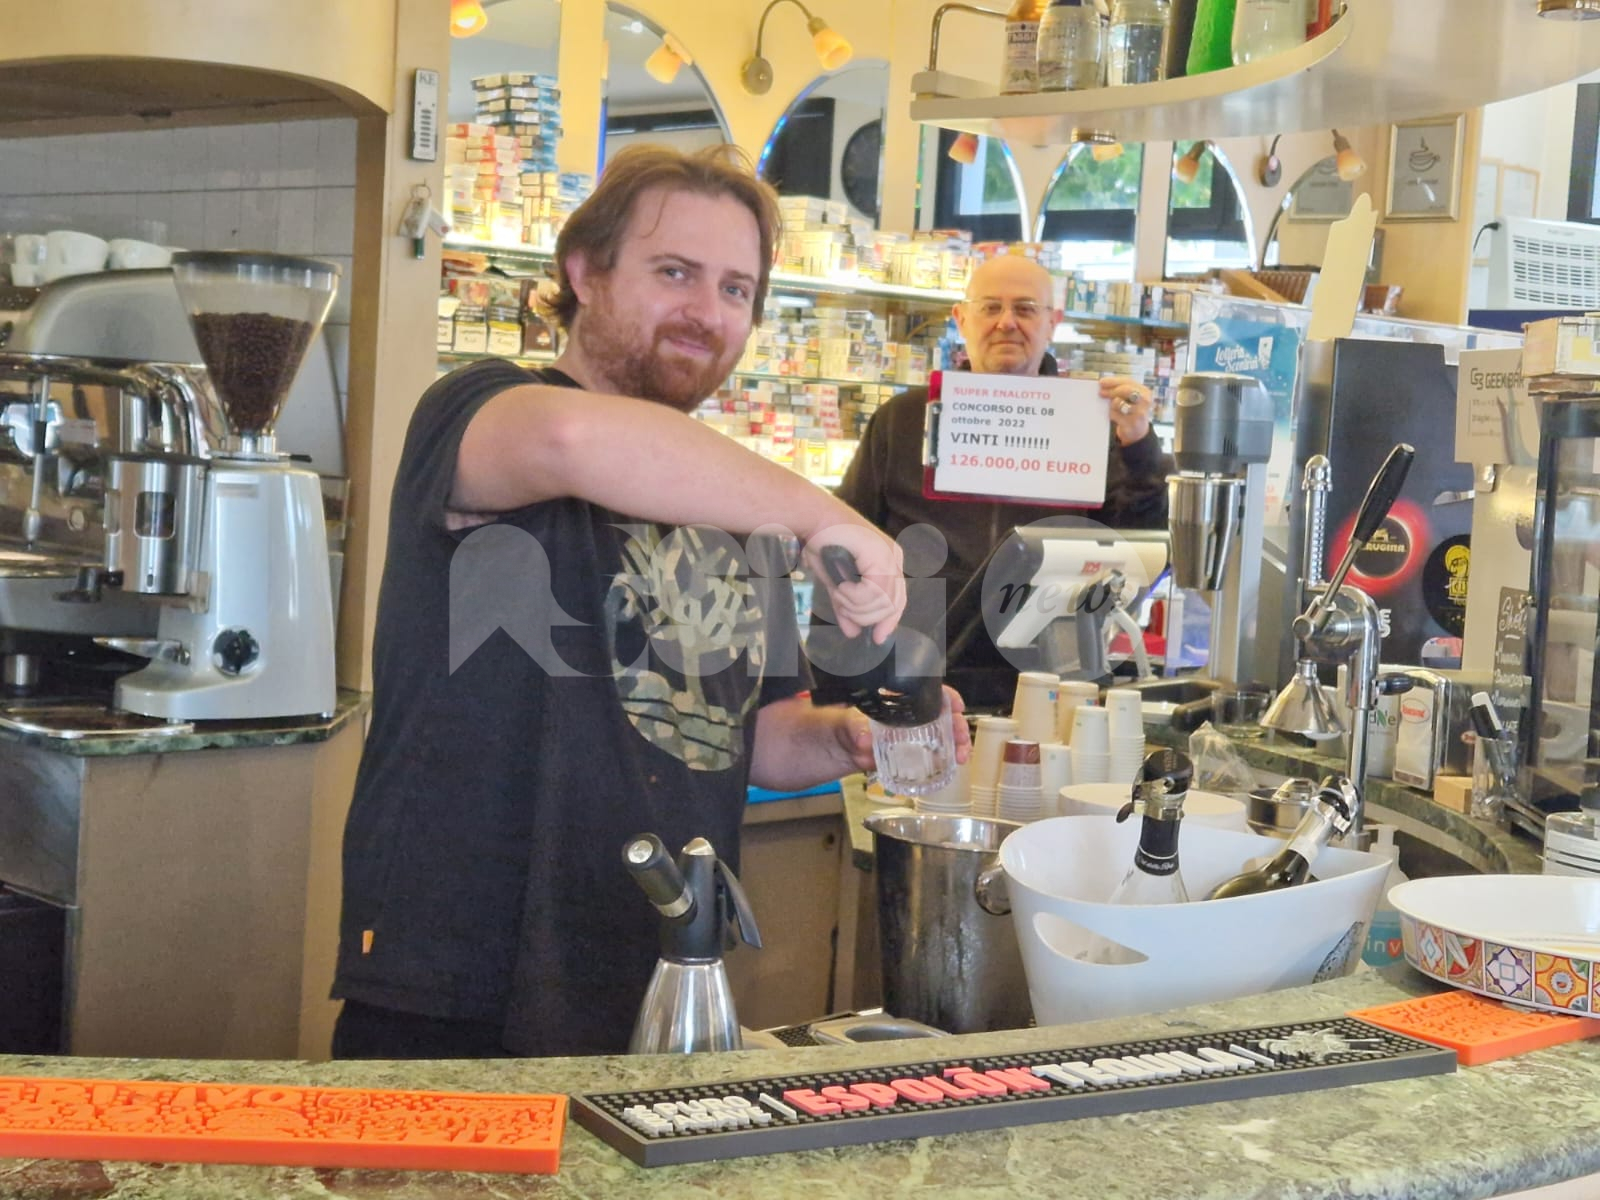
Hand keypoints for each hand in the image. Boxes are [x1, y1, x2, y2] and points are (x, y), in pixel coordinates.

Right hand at [804, 522, 906, 644]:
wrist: (812, 520)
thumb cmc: (823, 544)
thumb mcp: (837, 583)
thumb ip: (847, 607)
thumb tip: (853, 633)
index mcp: (889, 563)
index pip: (897, 602)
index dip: (887, 622)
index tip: (875, 638)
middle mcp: (894, 558)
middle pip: (892, 606)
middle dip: (865, 616)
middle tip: (842, 606)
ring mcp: (889, 556)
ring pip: (881, 603)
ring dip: (854, 605)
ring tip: (838, 592)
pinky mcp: (879, 556)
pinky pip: (872, 594)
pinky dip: (853, 596)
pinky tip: (841, 586)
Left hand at [833, 685, 971, 775]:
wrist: (840, 750)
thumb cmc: (845, 725)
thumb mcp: (847, 721)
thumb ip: (854, 728)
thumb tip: (864, 739)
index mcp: (898, 699)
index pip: (928, 692)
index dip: (947, 696)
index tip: (957, 705)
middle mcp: (910, 716)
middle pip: (942, 715)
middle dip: (957, 724)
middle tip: (961, 737)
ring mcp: (912, 736)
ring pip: (942, 736)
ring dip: (957, 744)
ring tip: (961, 756)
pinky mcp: (911, 755)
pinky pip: (933, 756)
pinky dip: (946, 760)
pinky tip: (953, 766)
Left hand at [1100, 375, 1153, 446]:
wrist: (1137, 430)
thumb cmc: (1131, 409)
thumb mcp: (1130, 397)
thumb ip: (1120, 388)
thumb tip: (1103, 383)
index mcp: (1145, 391)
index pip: (1128, 381)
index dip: (1113, 381)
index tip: (1102, 382)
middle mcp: (1144, 401)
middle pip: (1126, 390)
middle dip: (1112, 390)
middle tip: (1101, 392)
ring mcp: (1138, 413)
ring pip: (1118, 403)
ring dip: (1111, 404)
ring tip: (1112, 407)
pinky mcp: (1130, 424)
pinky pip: (1115, 415)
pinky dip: (1111, 414)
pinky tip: (1114, 415)